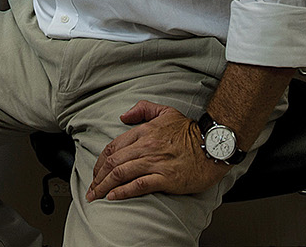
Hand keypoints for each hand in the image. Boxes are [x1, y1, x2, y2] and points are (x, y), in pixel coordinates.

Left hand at [85, 100, 227, 202]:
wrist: (213, 145)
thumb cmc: (191, 131)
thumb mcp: (166, 112)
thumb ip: (143, 109)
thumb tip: (123, 116)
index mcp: (144, 131)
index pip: (114, 146)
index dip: (100, 161)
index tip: (96, 172)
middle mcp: (146, 147)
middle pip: (113, 162)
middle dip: (98, 177)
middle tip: (91, 188)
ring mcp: (155, 163)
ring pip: (121, 174)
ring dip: (104, 186)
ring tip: (96, 195)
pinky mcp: (165, 178)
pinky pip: (138, 185)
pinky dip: (122, 192)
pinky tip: (113, 197)